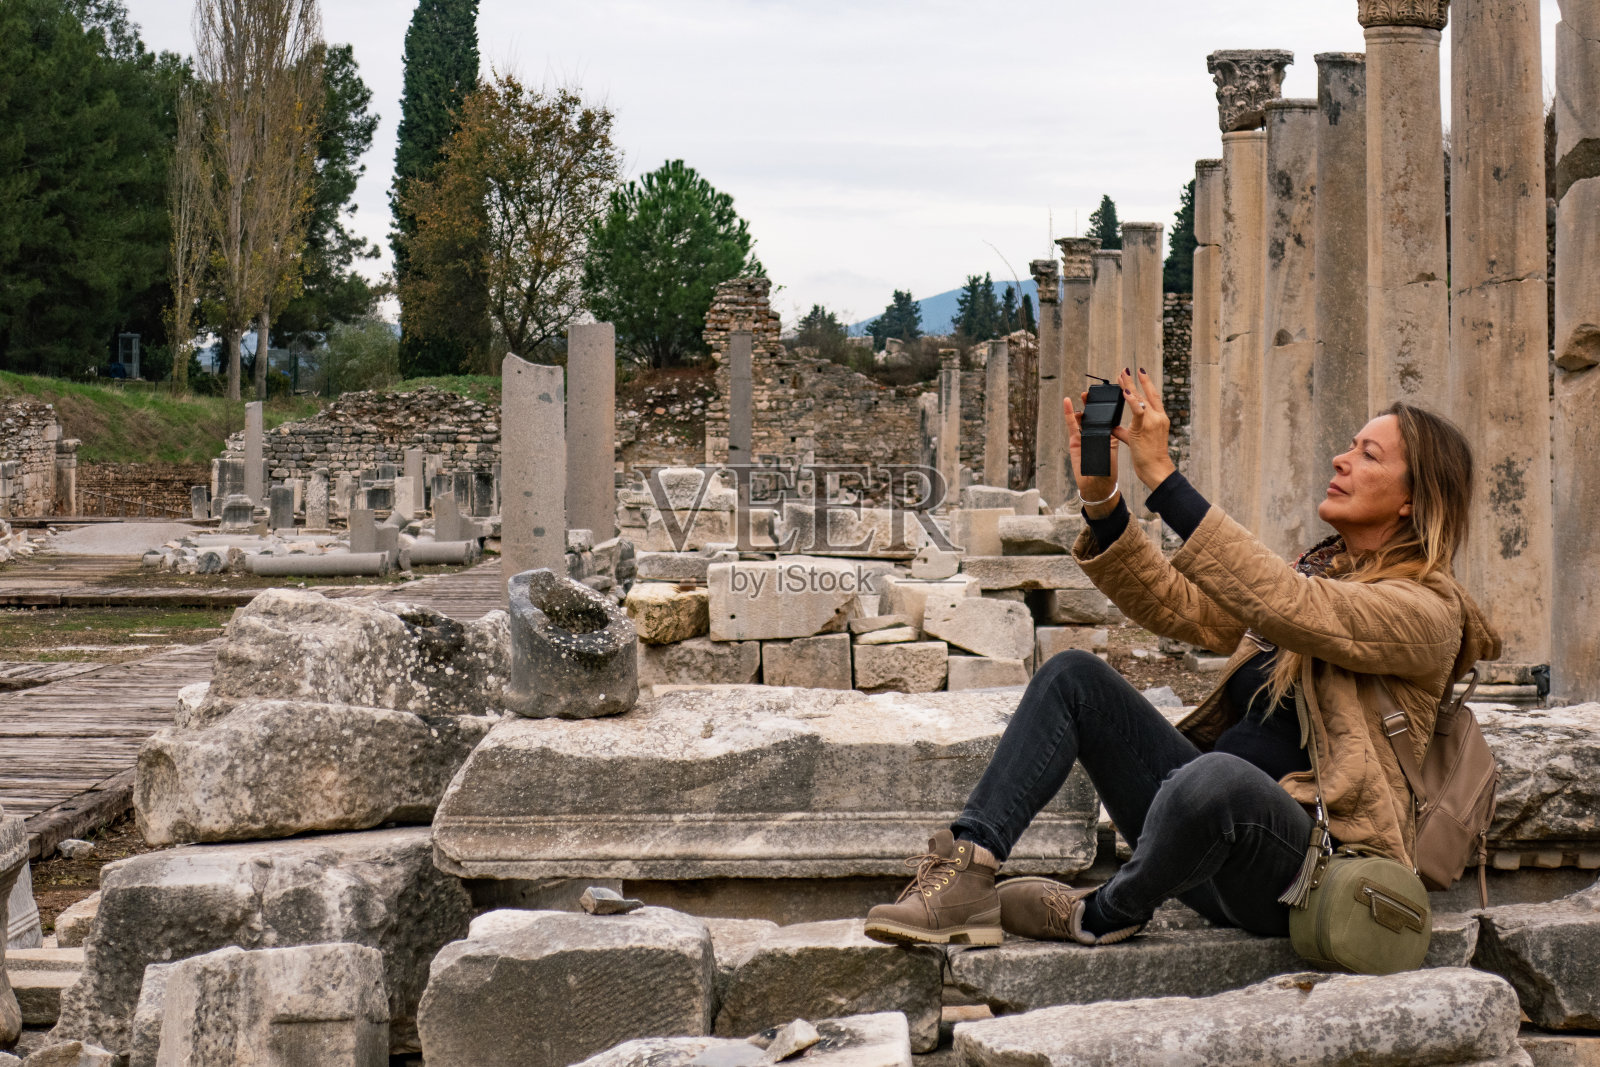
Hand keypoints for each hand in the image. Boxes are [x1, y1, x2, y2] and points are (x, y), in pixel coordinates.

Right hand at [1064, 391, 1118, 514]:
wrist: (1096, 486)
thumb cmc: (1107, 471)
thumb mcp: (1112, 451)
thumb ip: (1109, 438)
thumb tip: (1109, 426)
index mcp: (1108, 435)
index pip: (1106, 418)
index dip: (1105, 407)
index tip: (1108, 396)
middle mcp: (1096, 435)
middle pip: (1093, 415)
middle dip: (1093, 404)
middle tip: (1092, 392)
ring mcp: (1084, 437)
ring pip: (1082, 418)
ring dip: (1083, 406)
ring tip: (1083, 395)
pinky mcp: (1075, 442)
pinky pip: (1072, 426)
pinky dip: (1069, 414)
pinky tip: (1068, 403)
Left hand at [1112, 367, 1176, 490]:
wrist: (1156, 468)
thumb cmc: (1148, 456)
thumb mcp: (1136, 439)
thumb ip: (1125, 430)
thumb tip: (1112, 426)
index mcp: (1159, 418)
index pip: (1153, 395)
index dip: (1146, 382)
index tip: (1139, 371)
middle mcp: (1157, 416)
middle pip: (1146, 393)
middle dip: (1134, 380)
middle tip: (1124, 370)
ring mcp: (1153, 421)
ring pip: (1140, 399)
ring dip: (1129, 386)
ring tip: (1120, 376)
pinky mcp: (1144, 427)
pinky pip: (1137, 411)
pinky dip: (1131, 401)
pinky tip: (1125, 392)